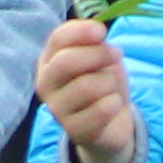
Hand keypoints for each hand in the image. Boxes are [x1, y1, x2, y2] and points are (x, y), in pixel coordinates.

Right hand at [36, 17, 138, 162]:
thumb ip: (94, 42)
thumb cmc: (102, 81)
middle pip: (66, 63)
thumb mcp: (99, 56)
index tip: (102, 31)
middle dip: (97, 55)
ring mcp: (57, 109)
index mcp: (49, 60)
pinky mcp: (74, 131)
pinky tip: (113, 104)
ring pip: (87, 87)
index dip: (80, 31)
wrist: (111, 123)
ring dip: (110, 81)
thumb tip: (97, 31)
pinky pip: (101, 110)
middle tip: (116, 54)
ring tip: (112, 84)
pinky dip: (114, 102)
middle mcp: (46, 84)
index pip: (57, 39)